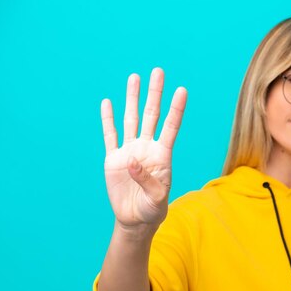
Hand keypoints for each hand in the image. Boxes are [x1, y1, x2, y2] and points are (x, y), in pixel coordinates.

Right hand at [100, 67, 186, 229]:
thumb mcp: (157, 198)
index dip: (176, 109)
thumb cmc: (153, 209)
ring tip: (134, 77)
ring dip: (132, 98)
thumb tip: (132, 160)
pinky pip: (110, 135)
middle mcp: (147, 148)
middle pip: (152, 115)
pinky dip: (108, 119)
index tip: (182, 90)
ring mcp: (130, 151)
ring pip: (131, 119)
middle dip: (155, 93)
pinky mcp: (113, 159)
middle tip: (158, 71)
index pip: (171, 126)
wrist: (135, 220)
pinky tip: (108, 103)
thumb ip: (148, 180)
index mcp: (163, 155)